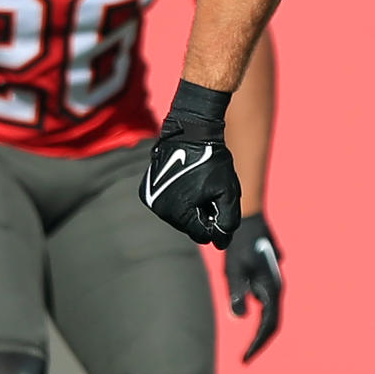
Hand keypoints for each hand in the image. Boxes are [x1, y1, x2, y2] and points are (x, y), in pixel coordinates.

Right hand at [139, 81, 241, 249]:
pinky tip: (189, 182)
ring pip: (178, 216)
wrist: (190, 131)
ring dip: (191, 207)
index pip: (202, 234)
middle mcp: (159, 209)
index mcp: (178, 212)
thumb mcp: (228, 191)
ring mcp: (150, 199)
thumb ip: (228, 220)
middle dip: (204, 215)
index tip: (222, 204)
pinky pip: (167, 203)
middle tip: (213, 192)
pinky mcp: (147, 189)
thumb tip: (221, 242)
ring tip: (201, 185)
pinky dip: (179, 198)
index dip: (217, 223)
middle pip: (189, 226)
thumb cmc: (212, 160)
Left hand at [225, 213, 282, 361]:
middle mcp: (276, 287)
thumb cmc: (239, 245)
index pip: (268, 325)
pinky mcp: (268, 277)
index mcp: (272, 288)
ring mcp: (274, 281)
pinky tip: (249, 316)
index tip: (244, 359)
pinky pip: (267, 302)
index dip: (257, 344)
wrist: (249, 220)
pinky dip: (261, 316)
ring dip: (261, 329)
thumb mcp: (233, 270)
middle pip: (273, 321)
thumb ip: (237, 294)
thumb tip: (239, 317)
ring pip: (271, 311)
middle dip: (261, 341)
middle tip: (246, 357)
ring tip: (249, 344)